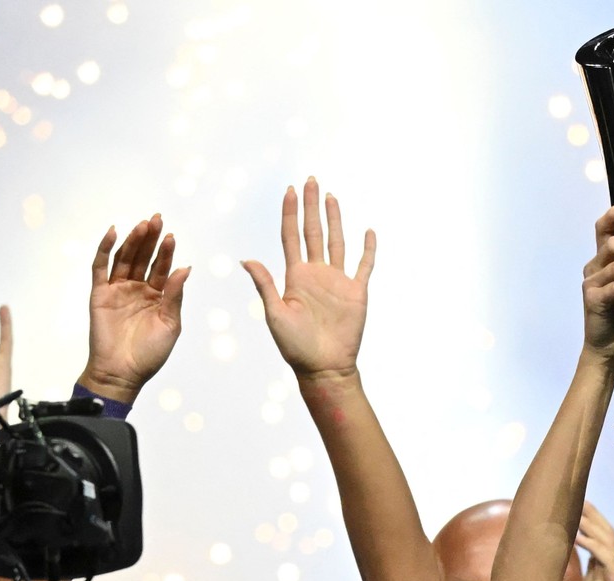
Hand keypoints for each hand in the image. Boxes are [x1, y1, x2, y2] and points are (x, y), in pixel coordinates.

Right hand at [83, 216, 188, 404]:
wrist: (122, 372)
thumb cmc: (150, 353)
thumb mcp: (171, 324)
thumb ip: (175, 295)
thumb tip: (185, 268)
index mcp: (157, 297)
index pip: (162, 268)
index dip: (166, 252)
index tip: (172, 236)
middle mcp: (138, 289)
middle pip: (143, 258)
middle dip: (151, 239)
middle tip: (157, 219)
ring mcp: (118, 290)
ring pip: (124, 258)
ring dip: (132, 241)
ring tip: (142, 225)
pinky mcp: (99, 293)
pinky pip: (100, 267)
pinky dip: (104, 249)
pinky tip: (113, 233)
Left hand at [244, 179, 376, 380]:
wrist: (323, 366)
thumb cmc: (295, 346)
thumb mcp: (275, 314)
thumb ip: (265, 284)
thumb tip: (246, 259)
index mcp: (295, 276)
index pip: (291, 236)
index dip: (290, 213)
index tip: (290, 190)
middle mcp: (316, 274)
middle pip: (313, 232)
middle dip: (311, 206)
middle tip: (311, 180)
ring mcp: (338, 282)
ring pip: (337, 242)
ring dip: (335, 219)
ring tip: (331, 197)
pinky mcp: (357, 293)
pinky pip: (364, 265)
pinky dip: (368, 249)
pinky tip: (368, 231)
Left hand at [576, 501, 613, 580]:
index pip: (601, 548)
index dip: (591, 528)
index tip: (577, 511)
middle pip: (609, 542)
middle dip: (595, 520)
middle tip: (581, 501)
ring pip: (611, 548)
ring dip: (595, 529)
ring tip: (580, 512)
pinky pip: (610, 565)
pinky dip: (595, 549)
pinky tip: (579, 538)